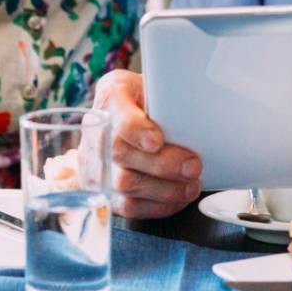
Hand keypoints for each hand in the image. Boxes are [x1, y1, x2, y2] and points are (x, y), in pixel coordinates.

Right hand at [91, 69, 201, 219]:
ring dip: (164, 189)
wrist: (124, 116)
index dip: (134, 130)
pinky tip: (177, 197)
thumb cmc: (146, 101)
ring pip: (124, 185)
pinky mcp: (103, 191)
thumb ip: (168, 93)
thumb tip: (197, 108)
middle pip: (120, 154)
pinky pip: (127, 206)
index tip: (157, 140)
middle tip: (193, 166)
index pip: (115, 113)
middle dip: (162, 165)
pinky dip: (158, 205)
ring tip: (191, 185)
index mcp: (110, 96)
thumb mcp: (154, 83)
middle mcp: (95, 131)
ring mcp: (94, 163)